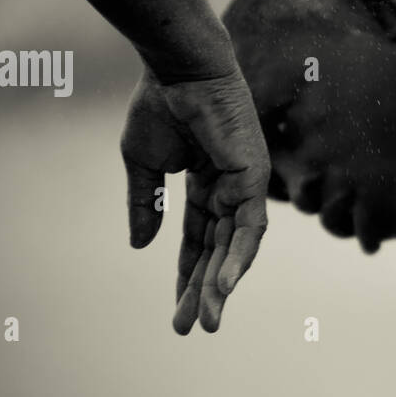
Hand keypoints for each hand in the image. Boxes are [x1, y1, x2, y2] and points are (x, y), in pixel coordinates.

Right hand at [120, 65, 269, 333]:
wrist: (175, 68)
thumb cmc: (159, 105)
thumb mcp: (143, 165)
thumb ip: (146, 206)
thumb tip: (140, 247)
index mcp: (206, 187)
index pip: (198, 242)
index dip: (186, 276)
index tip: (176, 313)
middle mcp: (230, 190)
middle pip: (219, 252)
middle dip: (204, 291)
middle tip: (193, 328)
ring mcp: (246, 185)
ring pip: (236, 247)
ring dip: (222, 285)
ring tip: (208, 318)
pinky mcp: (255, 177)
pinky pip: (249, 227)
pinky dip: (239, 257)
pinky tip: (225, 287)